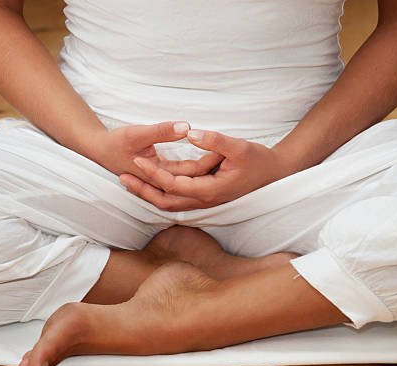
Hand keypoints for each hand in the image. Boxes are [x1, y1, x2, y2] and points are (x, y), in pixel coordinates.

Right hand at [89, 122, 222, 179]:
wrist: (98, 149)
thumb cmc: (115, 142)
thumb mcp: (137, 134)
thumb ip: (162, 131)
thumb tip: (186, 127)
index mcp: (158, 178)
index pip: (189, 173)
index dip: (207, 161)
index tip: (223, 147)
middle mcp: (162, 185)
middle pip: (193, 180)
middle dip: (210, 167)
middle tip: (228, 152)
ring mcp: (162, 182)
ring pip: (189, 179)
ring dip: (204, 168)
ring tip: (223, 153)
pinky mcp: (161, 175)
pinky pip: (183, 175)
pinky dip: (195, 167)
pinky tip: (207, 156)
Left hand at [119, 129, 293, 210]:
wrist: (274, 175)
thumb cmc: (259, 161)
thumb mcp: (240, 147)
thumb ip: (215, 141)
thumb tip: (190, 132)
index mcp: (210, 190)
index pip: (173, 185)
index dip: (152, 173)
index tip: (136, 160)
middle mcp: (204, 200)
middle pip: (165, 201)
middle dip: (142, 190)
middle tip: (121, 177)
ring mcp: (205, 201)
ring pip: (169, 203)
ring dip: (149, 193)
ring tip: (129, 181)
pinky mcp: (205, 197)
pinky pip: (177, 199)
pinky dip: (161, 192)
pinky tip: (150, 182)